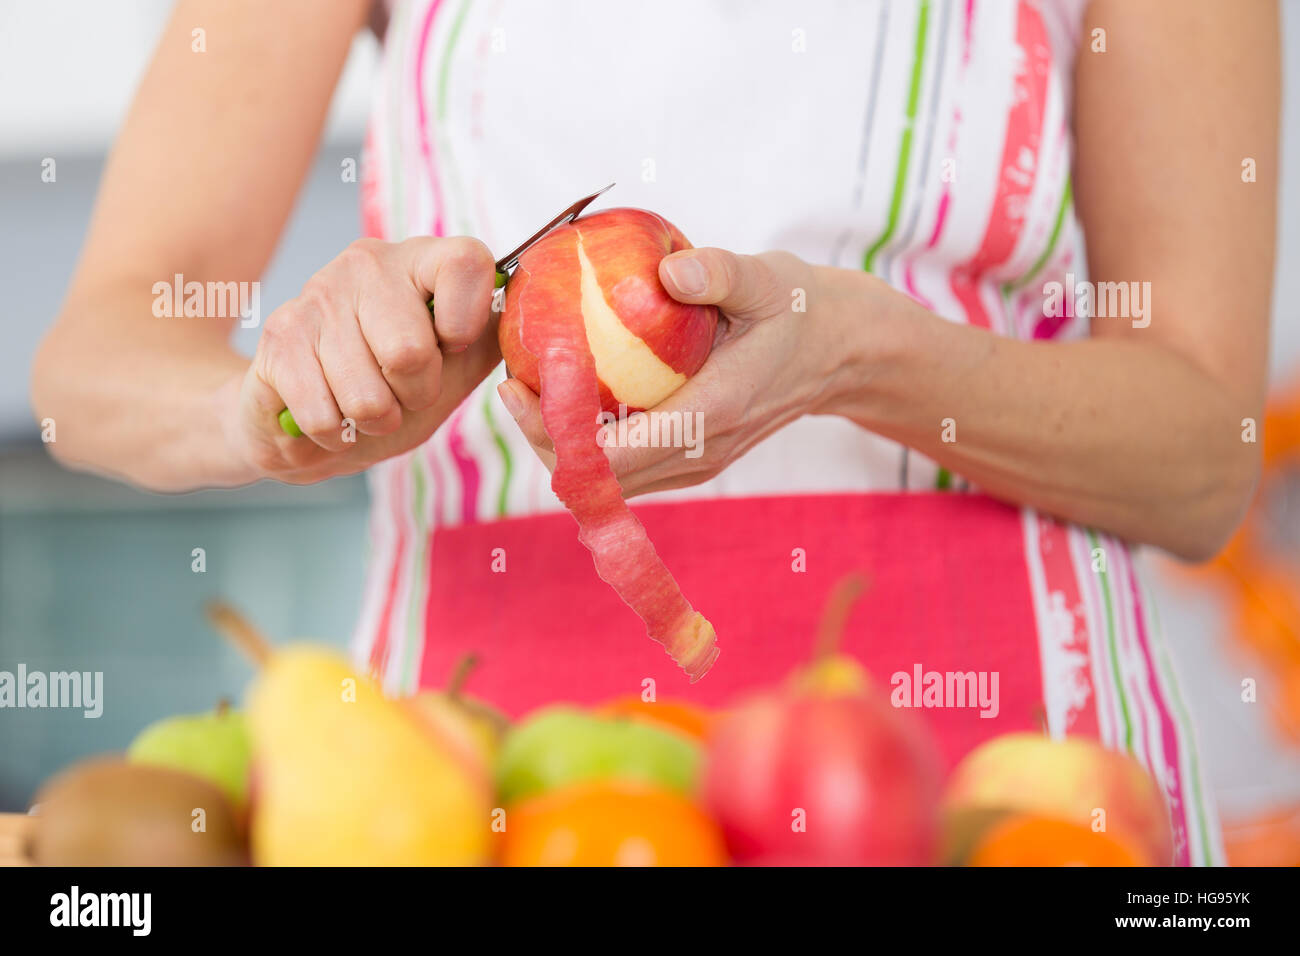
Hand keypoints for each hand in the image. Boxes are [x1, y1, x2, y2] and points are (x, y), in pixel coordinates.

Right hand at [228, 236, 500, 483]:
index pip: (468, 261)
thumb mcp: (457, 367)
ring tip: (366, 405)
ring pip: (367, 395)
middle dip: (416, 395)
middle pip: (411, 353)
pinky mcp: (278, 337)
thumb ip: (492, 342)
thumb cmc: (397, 389)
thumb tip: (534, 328)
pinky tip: (329, 414)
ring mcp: (318, 294)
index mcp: (424, 259)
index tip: (451, 345)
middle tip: (404, 391)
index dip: (466, 322)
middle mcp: (370, 263)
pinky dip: (334, 433)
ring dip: (374, 421)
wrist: (312, 419)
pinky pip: (324, 414)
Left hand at [498, 247, 847, 496]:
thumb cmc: (799, 307)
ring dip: (561, 446)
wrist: (841, 352)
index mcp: (714, 415)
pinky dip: (587, 444)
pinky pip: (626, 467)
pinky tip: (567, 396)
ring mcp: (696, 464)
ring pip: (608, 483)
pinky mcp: (692, 459)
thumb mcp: (766, 278)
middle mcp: (701, 454)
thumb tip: (668, 269)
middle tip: (512, 383)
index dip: (554, 433)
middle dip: (544, 442)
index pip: (614, 456)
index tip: (518, 385)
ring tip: (529, 389)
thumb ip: (720, 273)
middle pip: (599, 482)